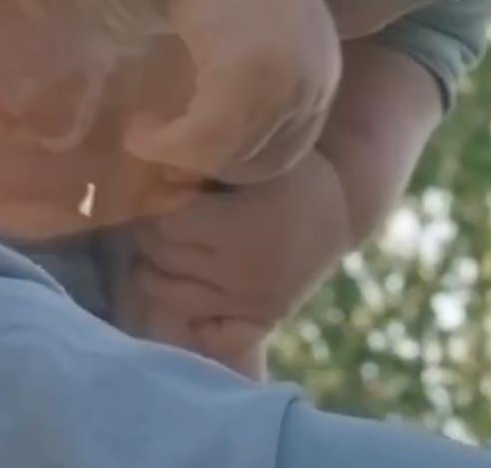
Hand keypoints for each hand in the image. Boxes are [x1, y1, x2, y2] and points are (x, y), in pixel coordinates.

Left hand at [120, 149, 357, 378]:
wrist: (342, 209)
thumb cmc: (295, 172)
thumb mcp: (259, 155)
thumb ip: (209, 159)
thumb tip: (153, 161)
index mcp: (239, 227)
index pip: (167, 226)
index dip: (152, 208)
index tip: (151, 194)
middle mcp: (244, 271)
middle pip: (166, 258)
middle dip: (148, 237)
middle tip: (149, 219)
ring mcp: (252, 301)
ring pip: (175, 297)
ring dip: (154, 274)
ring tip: (155, 252)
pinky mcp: (263, 320)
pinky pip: (213, 334)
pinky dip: (192, 319)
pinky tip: (186, 292)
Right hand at [128, 0, 339, 185]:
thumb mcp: (265, 33)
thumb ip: (261, 75)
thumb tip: (223, 119)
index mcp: (324, 76)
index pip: (291, 147)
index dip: (242, 160)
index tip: (197, 154)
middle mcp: (314, 87)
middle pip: (264, 162)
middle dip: (213, 165)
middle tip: (167, 153)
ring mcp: (284, 86)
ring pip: (230, 156)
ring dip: (181, 156)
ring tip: (144, 137)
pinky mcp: (246, 82)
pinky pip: (203, 139)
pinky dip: (166, 144)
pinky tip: (139, 130)